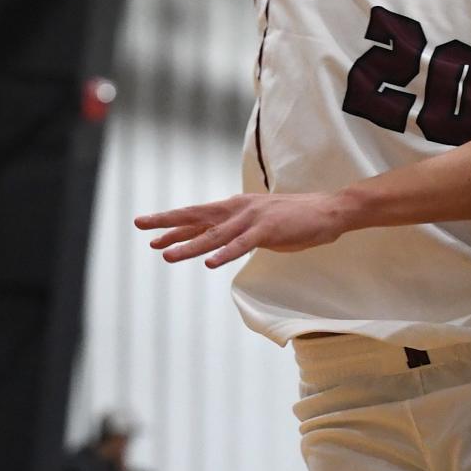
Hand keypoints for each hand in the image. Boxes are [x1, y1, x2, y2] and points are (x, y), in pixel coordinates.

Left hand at [134, 189, 351, 263]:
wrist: (328, 211)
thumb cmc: (295, 219)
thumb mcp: (260, 224)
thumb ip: (239, 231)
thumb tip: (221, 242)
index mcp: (237, 208)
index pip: (199, 216)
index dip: (175, 224)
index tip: (151, 232)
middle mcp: (240, 209)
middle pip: (198, 216)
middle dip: (168, 222)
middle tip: (141, 225)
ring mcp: (253, 218)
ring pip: (215, 234)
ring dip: (190, 245)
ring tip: (167, 255)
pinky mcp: (269, 230)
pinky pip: (242, 244)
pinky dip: (225, 253)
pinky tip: (210, 262)